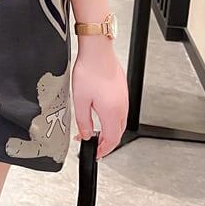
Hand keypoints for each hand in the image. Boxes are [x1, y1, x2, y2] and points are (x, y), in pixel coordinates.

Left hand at [71, 38, 128, 160]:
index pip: (111, 140)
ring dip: (109, 130)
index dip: (103, 150)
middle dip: (106, 142)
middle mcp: (121, 107)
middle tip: (94, 145)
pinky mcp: (121, 90)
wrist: (98, 51)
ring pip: (119, 122)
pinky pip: (119, 111)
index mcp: (112, 113)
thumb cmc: (89, 71)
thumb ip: (83, 121)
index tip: (96, 154)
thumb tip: (85, 135)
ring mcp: (123, 98)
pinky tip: (101, 114)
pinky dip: (111, 119)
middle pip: (117, 133)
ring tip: (95, 131)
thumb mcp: (80, 100)